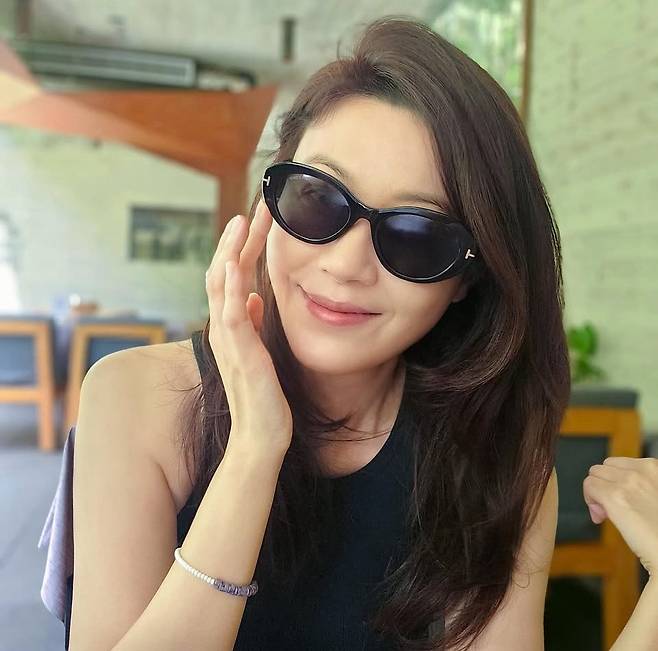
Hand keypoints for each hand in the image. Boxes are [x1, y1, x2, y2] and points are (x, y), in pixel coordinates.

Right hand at [205, 201, 292, 455]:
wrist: (261, 435)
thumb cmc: (263, 395)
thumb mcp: (260, 351)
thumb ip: (252, 322)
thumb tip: (254, 296)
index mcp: (231, 325)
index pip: (232, 276)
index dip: (243, 246)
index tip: (260, 219)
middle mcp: (223, 328)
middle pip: (223, 272)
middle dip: (239, 239)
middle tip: (257, 207)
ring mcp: (228, 340)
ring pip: (221, 286)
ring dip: (231, 251)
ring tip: (243, 221)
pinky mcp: (239, 354)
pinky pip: (229, 314)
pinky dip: (230, 286)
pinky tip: (236, 261)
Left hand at [583, 457, 657, 575]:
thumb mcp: (655, 498)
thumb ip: (640, 488)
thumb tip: (616, 492)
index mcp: (655, 468)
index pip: (620, 464)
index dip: (616, 482)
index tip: (622, 500)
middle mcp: (642, 470)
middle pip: (604, 467)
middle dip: (604, 486)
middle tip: (612, 509)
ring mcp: (628, 482)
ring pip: (594, 474)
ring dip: (596, 493)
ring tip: (608, 514)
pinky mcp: (614, 496)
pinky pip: (588, 486)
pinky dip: (589, 500)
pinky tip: (601, 517)